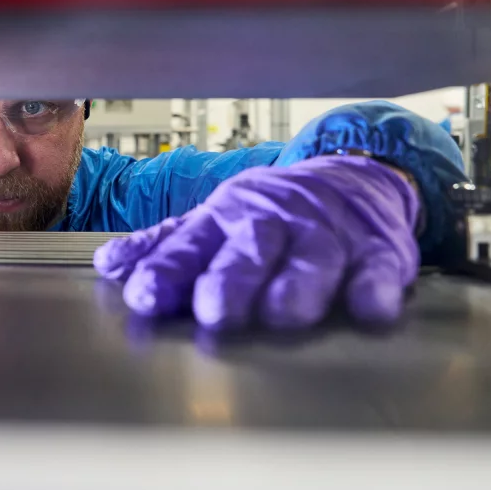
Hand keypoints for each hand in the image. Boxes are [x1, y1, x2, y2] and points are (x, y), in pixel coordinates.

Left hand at [93, 155, 420, 329]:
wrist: (352, 176)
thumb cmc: (273, 213)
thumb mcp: (215, 222)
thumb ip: (168, 247)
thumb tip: (111, 265)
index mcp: (227, 218)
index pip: (191, 245)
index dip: (168, 270)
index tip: (145, 295)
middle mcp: (274, 222)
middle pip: (251, 247)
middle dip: (232, 278)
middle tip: (214, 310)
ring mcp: (326, 234)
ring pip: (313, 257)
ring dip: (298, 284)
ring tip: (284, 312)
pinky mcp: (377, 249)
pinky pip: (379, 268)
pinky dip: (375, 288)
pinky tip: (370, 307)